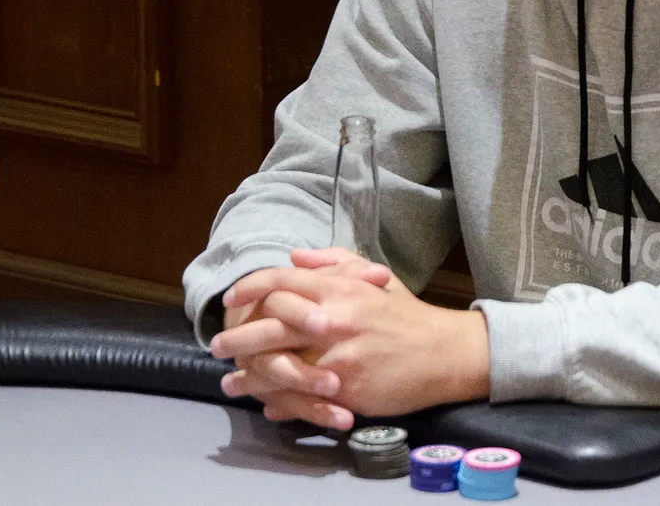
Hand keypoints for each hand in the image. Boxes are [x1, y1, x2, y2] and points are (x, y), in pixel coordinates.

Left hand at [212, 259, 489, 426]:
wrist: (441, 352)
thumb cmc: (405, 314)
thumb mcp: (374, 276)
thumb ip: (334, 262)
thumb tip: (295, 255)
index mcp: (339, 288)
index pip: (281, 280)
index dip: (249, 287)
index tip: (229, 299)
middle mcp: (333, 319)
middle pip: (268, 325)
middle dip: (237, 336)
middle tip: (218, 346)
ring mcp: (337, 356)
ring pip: (276, 366)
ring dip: (248, 375)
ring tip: (231, 381)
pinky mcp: (345, 387)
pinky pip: (299, 396)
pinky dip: (277, 401)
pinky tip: (264, 403)